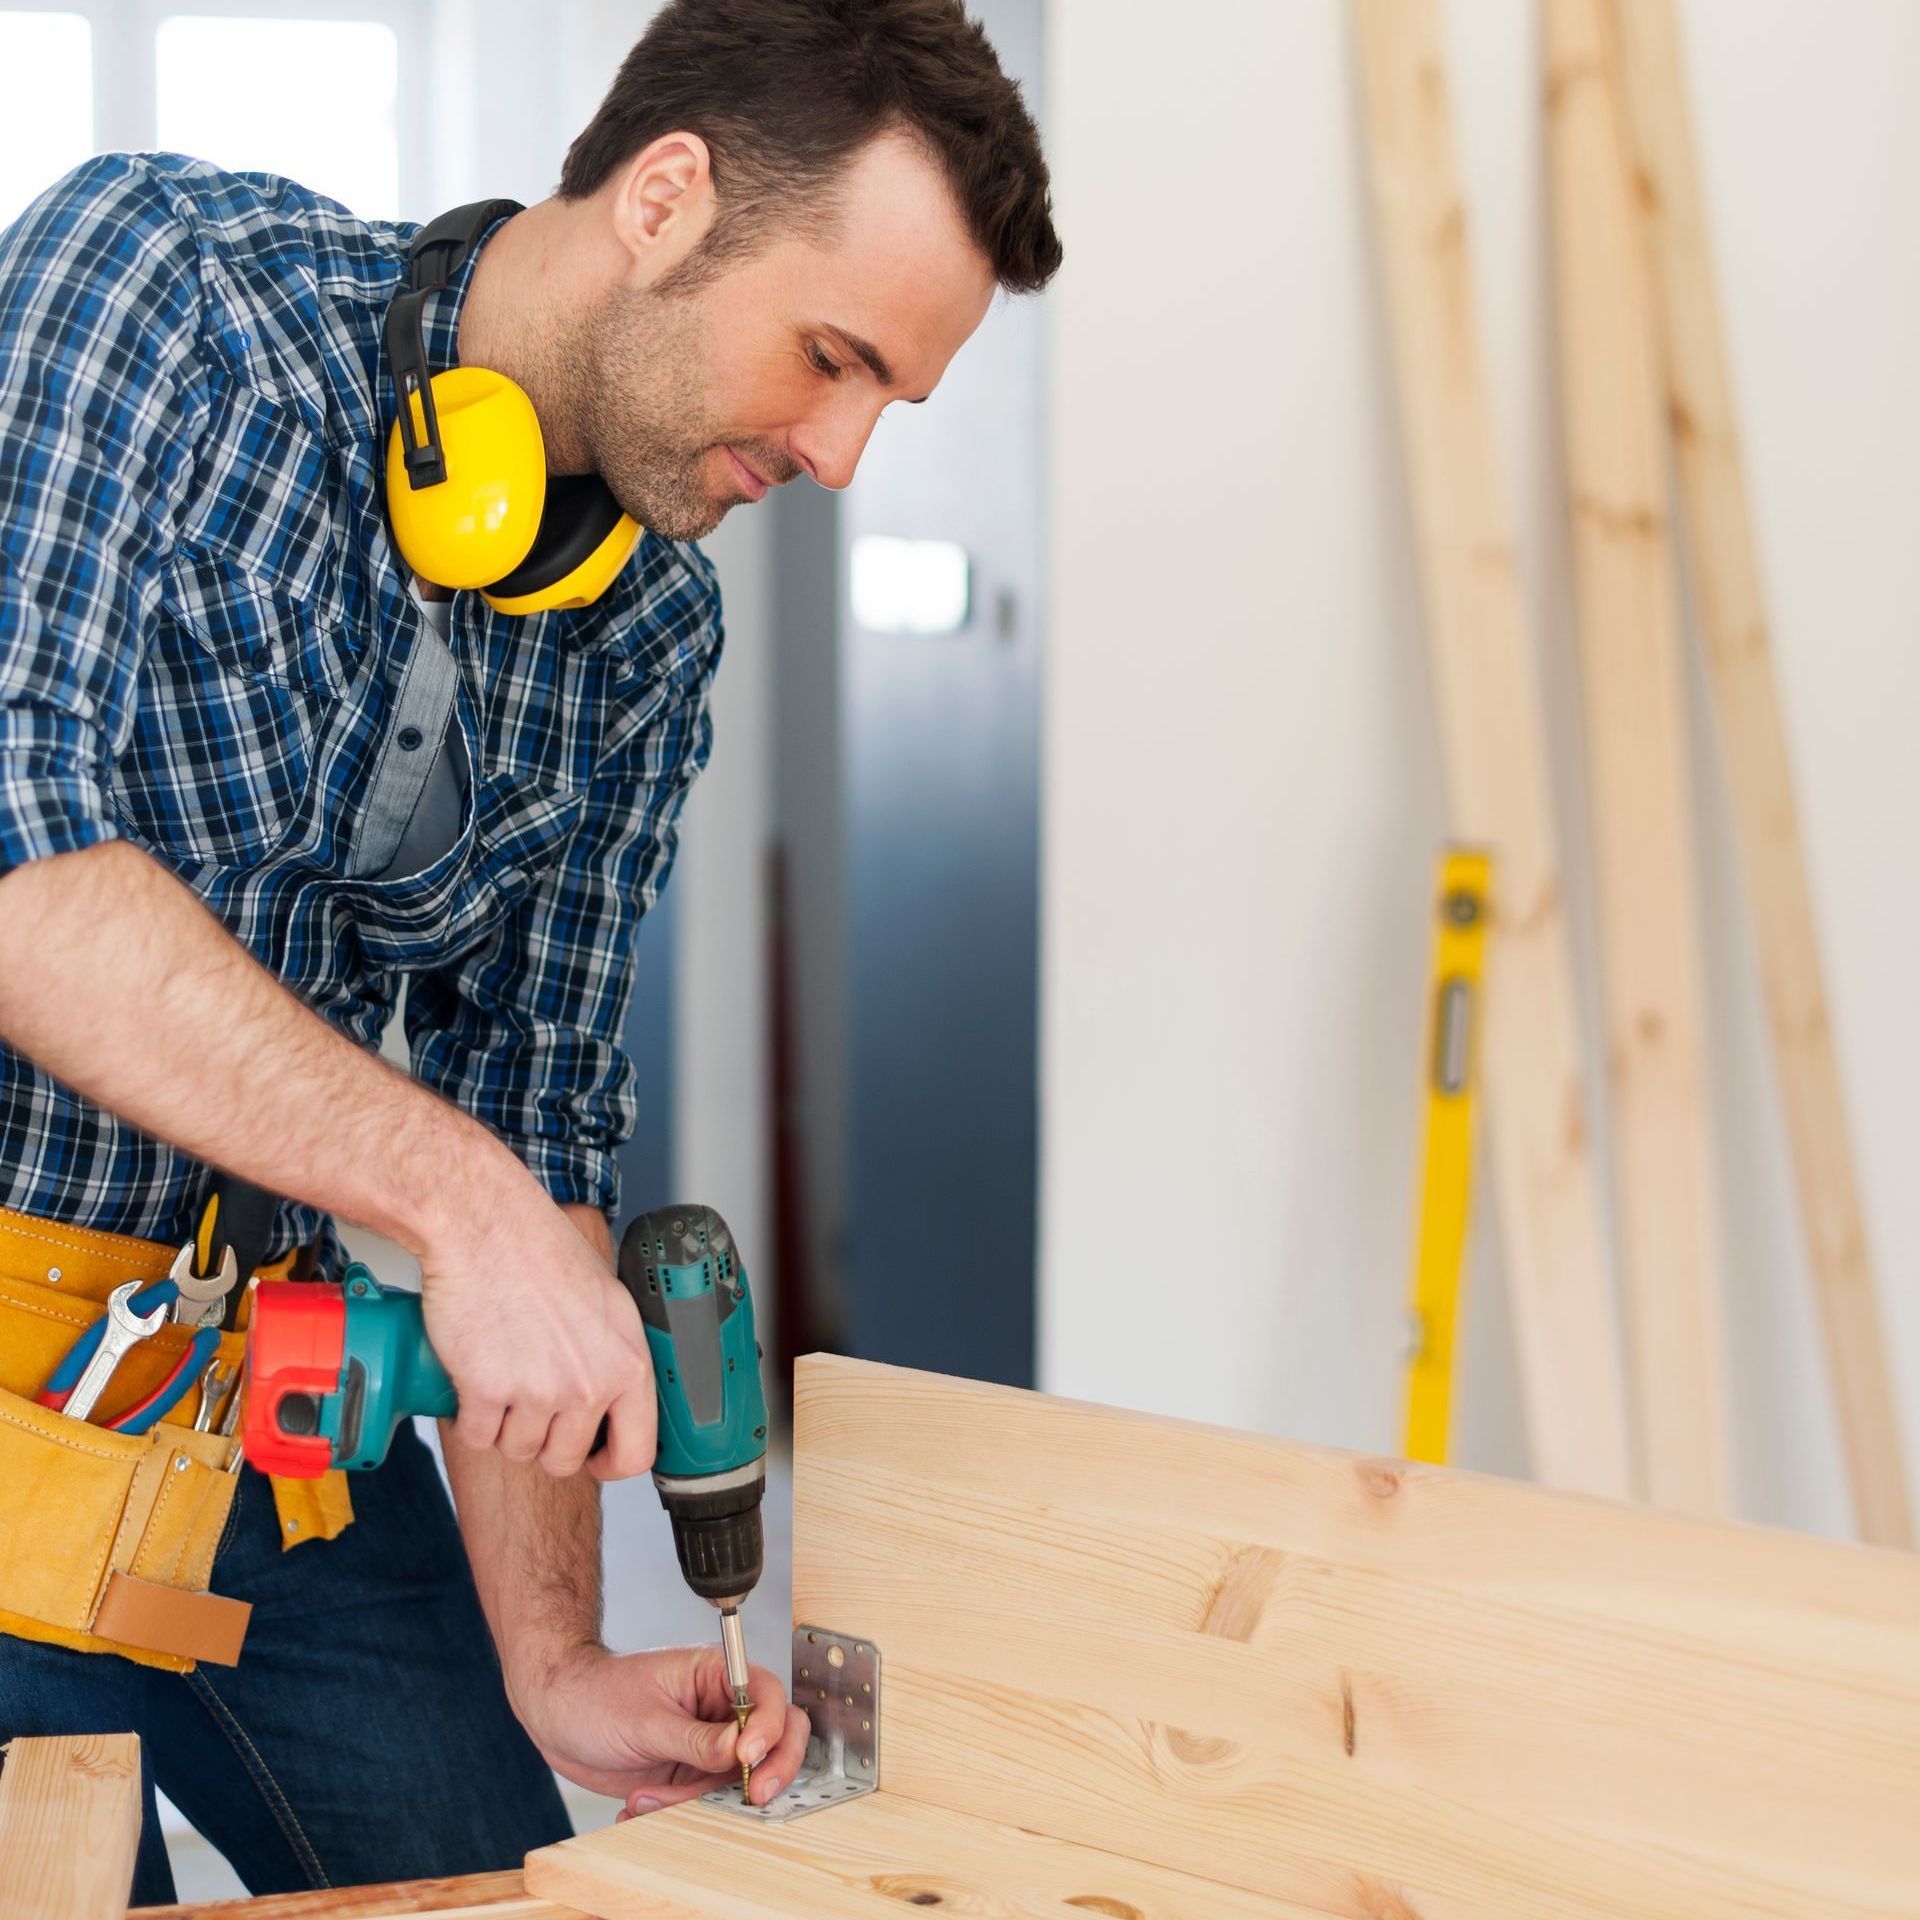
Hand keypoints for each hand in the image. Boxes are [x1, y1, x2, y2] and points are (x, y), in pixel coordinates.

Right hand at [417, 1157, 656, 1479]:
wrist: (486, 1227)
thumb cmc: (543, 1253)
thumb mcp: (609, 1304)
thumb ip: (615, 1356)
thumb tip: (615, 1398)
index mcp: (629, 1364)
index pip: (636, 1453)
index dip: (607, 1461)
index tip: (588, 1451)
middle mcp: (591, 1383)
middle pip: (565, 1461)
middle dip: (543, 1441)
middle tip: (528, 1403)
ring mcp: (540, 1390)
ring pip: (519, 1450)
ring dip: (504, 1427)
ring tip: (502, 1377)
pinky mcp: (487, 1390)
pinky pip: (478, 1436)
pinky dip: (470, 1417)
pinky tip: (474, 1379)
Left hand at [517, 1643, 812, 1814]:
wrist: (556, 1714)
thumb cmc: (596, 1694)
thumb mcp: (648, 1719)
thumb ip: (699, 1740)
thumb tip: (743, 1751)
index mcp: (715, 1675)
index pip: (767, 1695)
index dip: (769, 1727)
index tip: (748, 1757)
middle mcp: (719, 1709)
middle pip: (772, 1737)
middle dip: (767, 1770)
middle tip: (752, 1796)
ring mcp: (706, 1743)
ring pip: (734, 1779)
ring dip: (696, 1800)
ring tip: (647, 1799)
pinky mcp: (688, 1773)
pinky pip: (703, 1800)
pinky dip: (676, 1812)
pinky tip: (640, 1804)